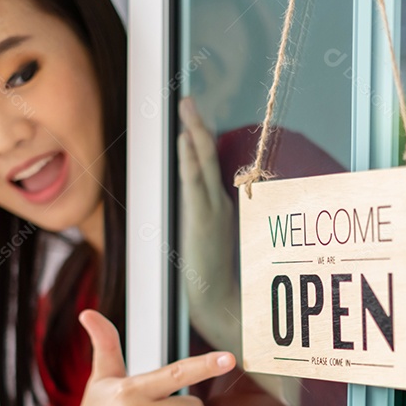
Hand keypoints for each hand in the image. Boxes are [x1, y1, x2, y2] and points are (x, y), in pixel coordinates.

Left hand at [177, 96, 239, 349]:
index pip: (209, 169)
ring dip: (194, 133)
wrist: (220, 304)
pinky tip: (185, 139)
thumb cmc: (214, 283)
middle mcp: (219, 205)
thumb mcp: (206, 248)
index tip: (192, 121)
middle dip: (198, 127)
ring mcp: (213, 210)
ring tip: (186, 107)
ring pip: (203, 164)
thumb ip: (202, 226)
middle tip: (187, 101)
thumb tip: (194, 217)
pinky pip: (196, 181)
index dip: (201, 143)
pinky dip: (191, 158)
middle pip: (209, 158)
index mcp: (221, 210)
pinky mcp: (203, 219)